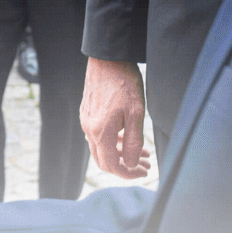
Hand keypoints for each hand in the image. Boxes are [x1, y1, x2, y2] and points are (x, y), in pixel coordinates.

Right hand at [80, 57, 151, 178]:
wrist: (107, 58)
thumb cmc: (124, 83)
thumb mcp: (136, 113)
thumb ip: (134, 142)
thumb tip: (132, 165)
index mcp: (100, 132)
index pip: (111, 165)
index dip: (128, 174)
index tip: (143, 172)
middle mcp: (89, 129)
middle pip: (104, 161)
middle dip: (126, 167)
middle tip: (145, 166)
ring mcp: (86, 120)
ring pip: (101, 148)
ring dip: (121, 155)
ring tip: (142, 154)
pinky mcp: (87, 113)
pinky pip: (98, 136)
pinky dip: (113, 143)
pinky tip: (127, 138)